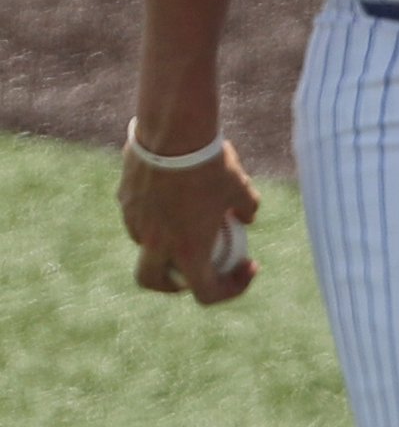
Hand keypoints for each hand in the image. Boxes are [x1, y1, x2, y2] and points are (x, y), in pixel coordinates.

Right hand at [117, 136, 260, 305]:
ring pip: (144, 244)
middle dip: (172, 282)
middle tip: (197, 267)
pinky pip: (138, 215)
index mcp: (187, 249)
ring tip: (190, 215)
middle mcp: (155, 241)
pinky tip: (174, 189)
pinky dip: (155, 215)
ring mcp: (135, 220)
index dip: (229, 290)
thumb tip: (245, 219)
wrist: (173, 132)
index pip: (204, 293)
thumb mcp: (241, 188)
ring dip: (165, 241)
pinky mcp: (124, 199)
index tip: (246, 268)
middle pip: (153, 280)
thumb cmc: (211, 164)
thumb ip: (247, 209)